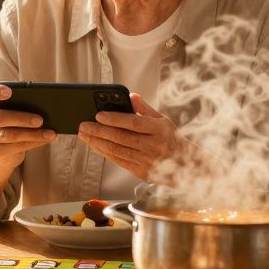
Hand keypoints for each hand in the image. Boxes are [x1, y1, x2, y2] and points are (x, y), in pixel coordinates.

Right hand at [0, 84, 54, 167]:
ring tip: (50, 132)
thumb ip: (20, 103)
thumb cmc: (11, 119)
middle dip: (22, 119)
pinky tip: (47, 139)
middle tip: (40, 120)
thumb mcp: (12, 109)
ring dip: (33, 134)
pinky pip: (18, 147)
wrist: (1, 147)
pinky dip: (35, 142)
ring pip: (11, 135)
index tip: (9, 91)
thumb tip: (43, 104)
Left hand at [78, 94, 192, 180]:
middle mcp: (153, 146)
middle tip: (83, 125)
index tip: (98, 115)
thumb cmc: (171, 140)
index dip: (115, 119)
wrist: (185, 166)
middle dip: (98, 131)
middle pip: (121, 138)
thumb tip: (131, 96)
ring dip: (97, 142)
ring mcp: (147, 161)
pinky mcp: (141, 172)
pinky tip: (95, 146)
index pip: (134, 123)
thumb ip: (145, 109)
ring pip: (116, 150)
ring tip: (84, 135)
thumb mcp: (163, 121)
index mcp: (159, 130)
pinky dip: (104, 153)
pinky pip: (118, 161)